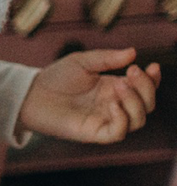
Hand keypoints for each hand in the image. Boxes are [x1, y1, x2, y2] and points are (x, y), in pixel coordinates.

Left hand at [16, 46, 160, 143]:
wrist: (31, 94)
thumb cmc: (56, 77)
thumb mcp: (83, 62)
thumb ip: (107, 58)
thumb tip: (133, 52)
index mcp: (115, 88)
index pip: (145, 88)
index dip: (153, 80)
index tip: (152, 66)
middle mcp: (115, 105)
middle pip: (147, 104)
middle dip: (146, 88)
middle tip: (131, 71)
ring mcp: (105, 120)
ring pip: (138, 120)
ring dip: (135, 102)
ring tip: (119, 84)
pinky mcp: (94, 133)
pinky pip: (118, 133)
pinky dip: (122, 119)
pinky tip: (112, 104)